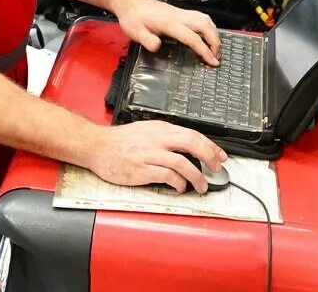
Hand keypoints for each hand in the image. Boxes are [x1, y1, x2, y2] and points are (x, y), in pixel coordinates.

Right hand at [85, 121, 227, 193]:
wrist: (96, 146)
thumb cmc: (119, 141)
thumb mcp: (146, 131)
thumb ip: (165, 138)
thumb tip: (187, 148)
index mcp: (160, 129)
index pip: (192, 134)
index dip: (210, 146)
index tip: (220, 156)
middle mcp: (157, 139)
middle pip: (191, 144)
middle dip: (209, 157)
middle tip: (216, 168)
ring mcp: (149, 154)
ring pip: (182, 163)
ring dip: (196, 177)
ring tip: (201, 186)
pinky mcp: (141, 170)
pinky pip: (167, 176)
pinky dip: (178, 183)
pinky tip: (180, 187)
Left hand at [115, 0, 220, 65]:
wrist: (130, 2)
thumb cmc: (133, 17)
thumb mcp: (135, 31)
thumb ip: (146, 39)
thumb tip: (156, 46)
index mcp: (169, 22)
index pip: (192, 37)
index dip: (204, 50)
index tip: (211, 61)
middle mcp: (178, 16)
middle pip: (205, 26)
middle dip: (215, 42)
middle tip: (216, 57)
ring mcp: (180, 12)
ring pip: (205, 19)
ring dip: (214, 33)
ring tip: (215, 48)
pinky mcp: (180, 12)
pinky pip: (200, 17)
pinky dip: (208, 27)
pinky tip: (207, 34)